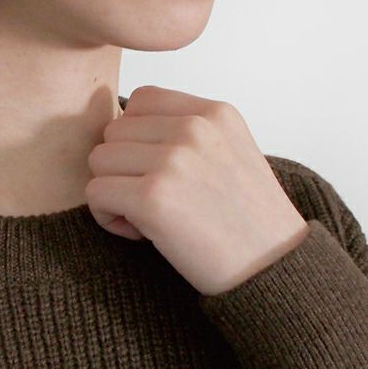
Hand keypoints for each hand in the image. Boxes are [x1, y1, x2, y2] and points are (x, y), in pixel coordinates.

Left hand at [85, 85, 309, 295]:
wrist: (271, 267)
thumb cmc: (246, 219)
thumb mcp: (231, 151)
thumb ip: (187, 133)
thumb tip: (123, 128)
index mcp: (214, 113)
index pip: (141, 100)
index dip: (137, 139)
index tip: (158, 171)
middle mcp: (193, 128)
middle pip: (113, 132)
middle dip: (123, 168)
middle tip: (155, 201)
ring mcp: (172, 161)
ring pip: (99, 161)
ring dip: (113, 192)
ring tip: (148, 216)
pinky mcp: (152, 197)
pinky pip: (96, 194)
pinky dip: (108, 217)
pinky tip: (140, 232)